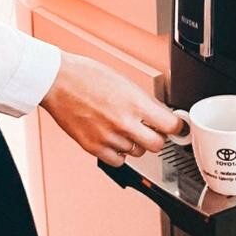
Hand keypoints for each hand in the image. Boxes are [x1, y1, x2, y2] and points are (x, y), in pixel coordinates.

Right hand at [40, 53, 182, 165]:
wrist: (57, 80)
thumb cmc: (86, 74)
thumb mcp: (123, 80)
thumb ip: (143, 101)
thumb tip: (158, 114)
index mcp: (135, 102)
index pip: (170, 125)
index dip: (176, 127)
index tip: (177, 128)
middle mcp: (124, 122)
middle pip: (157, 145)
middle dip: (156, 137)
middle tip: (151, 129)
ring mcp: (109, 137)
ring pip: (137, 153)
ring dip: (135, 143)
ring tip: (123, 128)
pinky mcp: (93, 147)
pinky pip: (118, 161)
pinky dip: (118, 153)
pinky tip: (113, 139)